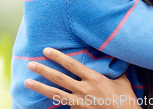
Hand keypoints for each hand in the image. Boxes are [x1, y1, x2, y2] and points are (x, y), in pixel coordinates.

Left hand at [25, 48, 140, 108]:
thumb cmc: (126, 101)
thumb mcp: (123, 81)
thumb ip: (116, 69)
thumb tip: (117, 56)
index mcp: (94, 79)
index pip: (72, 64)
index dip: (58, 57)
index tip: (46, 50)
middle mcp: (84, 90)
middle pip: (59, 78)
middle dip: (43, 70)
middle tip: (30, 64)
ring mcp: (80, 103)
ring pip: (55, 94)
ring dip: (40, 87)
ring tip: (27, 82)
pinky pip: (64, 106)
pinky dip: (53, 102)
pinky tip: (42, 98)